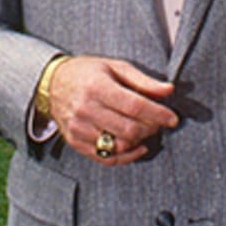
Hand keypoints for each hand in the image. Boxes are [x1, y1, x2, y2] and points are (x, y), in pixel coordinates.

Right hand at [47, 55, 177, 165]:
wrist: (52, 84)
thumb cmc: (87, 72)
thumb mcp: (115, 67)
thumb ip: (143, 81)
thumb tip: (168, 90)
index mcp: (97, 86)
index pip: (135, 106)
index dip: (158, 114)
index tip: (172, 117)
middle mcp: (86, 109)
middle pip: (129, 129)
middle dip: (151, 128)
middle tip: (159, 122)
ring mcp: (79, 129)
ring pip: (119, 146)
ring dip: (140, 141)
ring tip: (146, 130)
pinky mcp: (76, 143)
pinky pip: (106, 158)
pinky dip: (127, 156)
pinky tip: (137, 146)